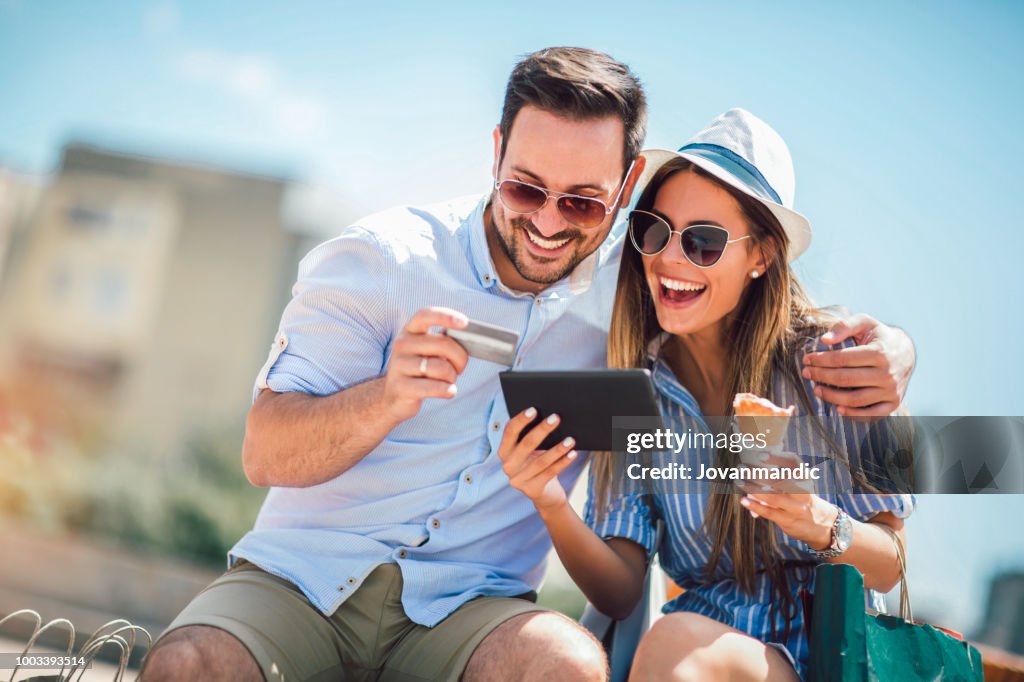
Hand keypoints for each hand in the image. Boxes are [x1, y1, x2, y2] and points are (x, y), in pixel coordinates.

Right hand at [382, 307, 469, 422]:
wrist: (394, 396)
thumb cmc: (419, 370)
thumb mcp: (427, 350)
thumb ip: (443, 341)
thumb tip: (467, 338)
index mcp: (410, 331)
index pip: (425, 315)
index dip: (445, 316)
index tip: (464, 323)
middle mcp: (402, 344)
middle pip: (443, 344)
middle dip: (460, 358)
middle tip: (460, 367)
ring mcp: (399, 365)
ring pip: (442, 368)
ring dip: (452, 377)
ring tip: (447, 381)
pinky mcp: (401, 387)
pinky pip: (436, 387)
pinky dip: (448, 390)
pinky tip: (448, 391)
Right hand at [498, 408, 577, 511]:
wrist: (545, 494)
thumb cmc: (539, 464)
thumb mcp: (532, 452)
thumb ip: (534, 437)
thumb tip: (550, 417)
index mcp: (505, 451)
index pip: (509, 432)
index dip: (521, 420)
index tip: (534, 409)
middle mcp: (508, 466)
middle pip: (526, 444)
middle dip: (542, 430)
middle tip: (556, 418)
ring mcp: (518, 480)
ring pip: (541, 461)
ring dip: (557, 449)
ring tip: (570, 439)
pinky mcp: (532, 490)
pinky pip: (550, 473)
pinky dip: (562, 462)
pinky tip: (572, 454)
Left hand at [737, 453, 835, 548]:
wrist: (821, 524)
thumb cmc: (801, 498)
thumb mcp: (799, 483)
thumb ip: (781, 475)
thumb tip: (753, 465)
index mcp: (806, 478)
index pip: (794, 463)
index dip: (777, 458)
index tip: (760, 455)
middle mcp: (803, 492)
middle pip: (781, 480)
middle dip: (759, 473)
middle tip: (742, 467)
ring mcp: (796, 507)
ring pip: (772, 497)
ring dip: (752, 488)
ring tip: (738, 481)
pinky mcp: (787, 520)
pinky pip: (768, 512)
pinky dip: (754, 505)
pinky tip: (743, 500)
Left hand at [802, 314, 915, 417]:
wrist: (906, 352)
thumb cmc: (879, 336)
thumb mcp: (865, 322)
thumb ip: (844, 326)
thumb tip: (824, 339)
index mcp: (880, 352)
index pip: (842, 359)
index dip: (820, 360)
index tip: (806, 359)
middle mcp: (888, 373)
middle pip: (846, 379)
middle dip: (821, 376)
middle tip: (806, 373)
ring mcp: (891, 390)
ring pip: (856, 399)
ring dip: (831, 396)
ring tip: (816, 390)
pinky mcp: (894, 403)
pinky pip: (871, 414)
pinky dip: (853, 414)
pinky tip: (837, 408)